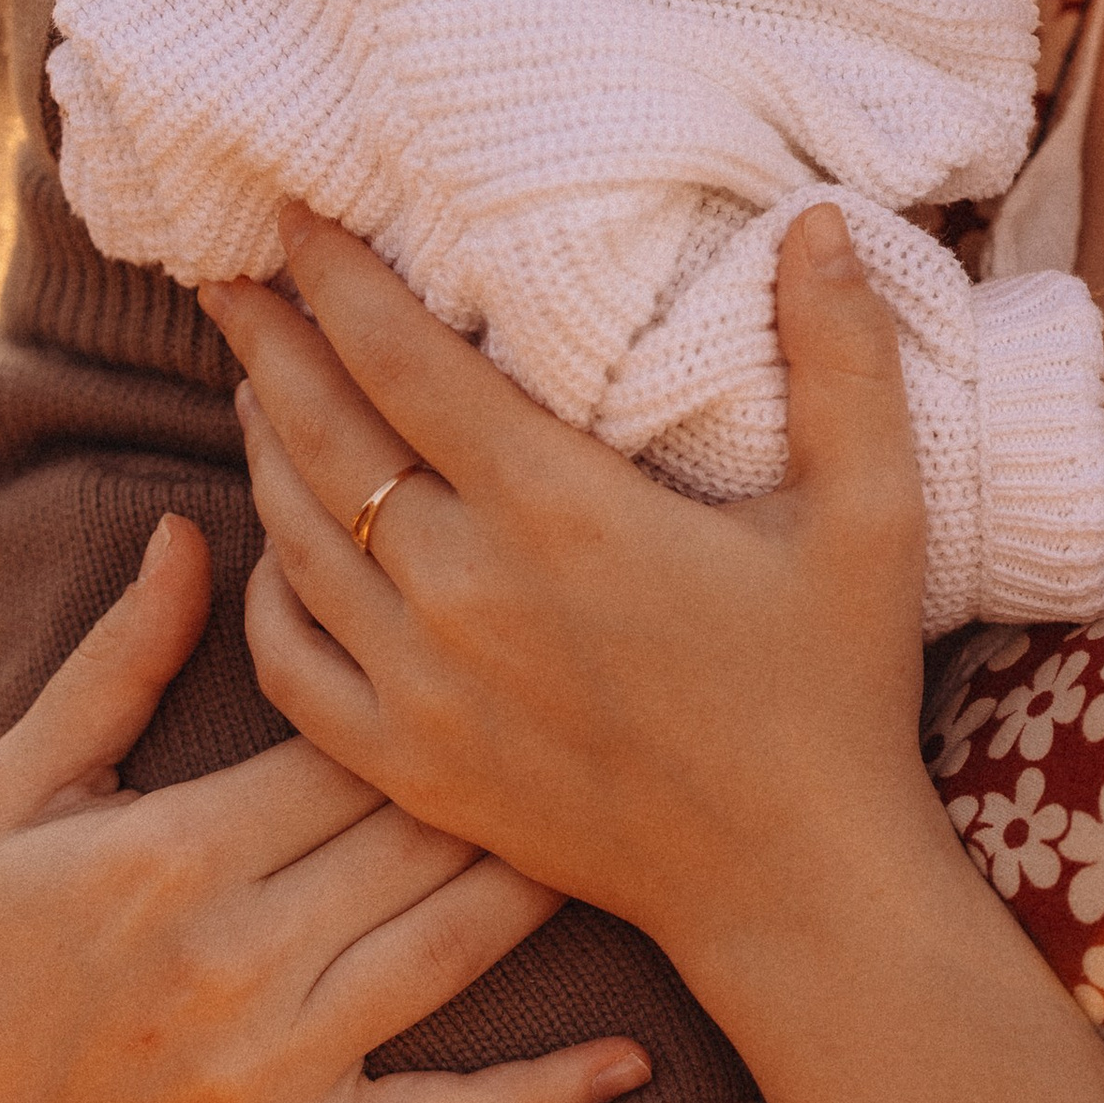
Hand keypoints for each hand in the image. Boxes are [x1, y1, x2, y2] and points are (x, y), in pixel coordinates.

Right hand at [0, 512, 650, 1102]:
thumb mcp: (33, 780)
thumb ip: (122, 657)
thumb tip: (194, 529)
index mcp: (177, 850)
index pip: (354, 740)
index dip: (438, 685)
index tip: (514, 637)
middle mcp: (234, 957)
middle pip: (421, 833)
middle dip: (518, 767)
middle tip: (616, 705)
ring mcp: (270, 1069)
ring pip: (453, 950)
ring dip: (551, 883)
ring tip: (639, 819)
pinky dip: (546, 1096)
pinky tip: (636, 1055)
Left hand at [213, 197, 934, 979]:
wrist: (794, 884)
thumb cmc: (836, 690)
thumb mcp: (873, 513)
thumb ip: (846, 359)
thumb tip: (820, 219)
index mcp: (559, 510)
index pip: (404, 361)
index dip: (337, 280)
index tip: (295, 218)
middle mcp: (464, 589)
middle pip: (321, 434)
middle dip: (268, 341)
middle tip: (230, 274)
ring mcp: (423, 685)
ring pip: (295, 538)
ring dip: (264, 446)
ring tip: (256, 381)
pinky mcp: (410, 763)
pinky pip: (291, 660)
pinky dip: (266, 588)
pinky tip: (276, 545)